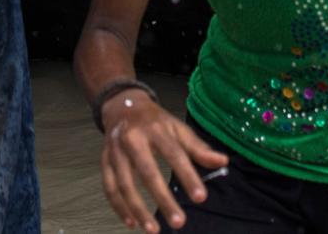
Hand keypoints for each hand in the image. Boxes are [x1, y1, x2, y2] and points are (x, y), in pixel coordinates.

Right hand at [98, 91, 228, 233]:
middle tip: (178, 221)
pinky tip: (132, 223)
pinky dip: (119, 207)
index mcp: (155, 128)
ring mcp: (115, 150)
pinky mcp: (104, 160)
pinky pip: (109, 187)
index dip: (188, 176)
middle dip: (163, 199)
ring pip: (124, 183)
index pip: (174, 154)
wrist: (121, 105)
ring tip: (153, 229)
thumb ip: (198, 147)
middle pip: (147, 171)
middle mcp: (132, 138)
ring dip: (138, 209)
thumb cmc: (154, 121)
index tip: (200, 197)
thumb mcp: (177, 128)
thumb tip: (223, 161)